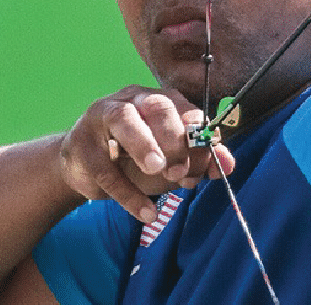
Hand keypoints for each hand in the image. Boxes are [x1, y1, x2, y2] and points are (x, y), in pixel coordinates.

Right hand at [59, 85, 235, 223]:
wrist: (84, 167)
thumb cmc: (133, 159)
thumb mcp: (170, 160)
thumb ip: (199, 160)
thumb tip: (229, 164)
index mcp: (158, 100)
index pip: (185, 108)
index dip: (198, 137)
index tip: (206, 165)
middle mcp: (132, 100)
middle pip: (156, 105)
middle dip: (173, 137)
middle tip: (179, 170)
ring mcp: (102, 117)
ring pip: (123, 119)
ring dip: (144, 145)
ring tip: (157, 171)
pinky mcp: (80, 143)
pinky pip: (104, 167)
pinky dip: (127, 193)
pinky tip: (146, 211)